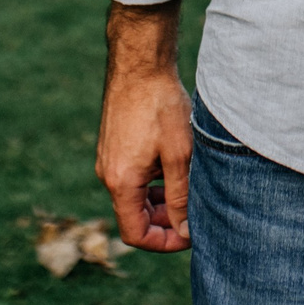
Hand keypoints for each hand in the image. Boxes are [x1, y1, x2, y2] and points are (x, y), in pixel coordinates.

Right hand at [95, 0, 192, 253]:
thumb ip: (180, 196)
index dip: (163, 241)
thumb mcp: (178, 155)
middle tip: (195, 212)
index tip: (189, 234)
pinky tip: (176, 165)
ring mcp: (109, 158)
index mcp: (121, 182)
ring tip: (190, 188)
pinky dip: (154, 180)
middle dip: (165, 220)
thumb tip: (184, 230)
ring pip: (135, 196)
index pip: (135, 234)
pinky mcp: (114, 145)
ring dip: (161, 199)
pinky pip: (133, 176)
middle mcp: (108, 174)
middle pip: (134, 216)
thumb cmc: (160, 106)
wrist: (140, 63)